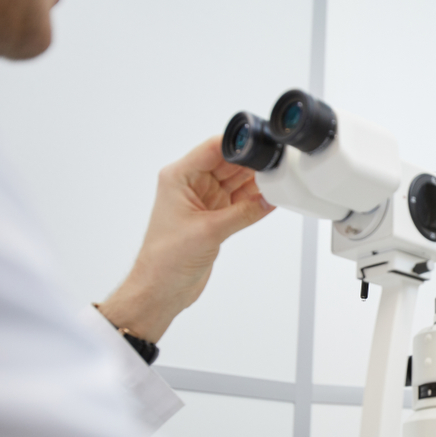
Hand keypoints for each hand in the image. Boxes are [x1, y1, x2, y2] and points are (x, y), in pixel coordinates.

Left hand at [97, 136, 274, 341]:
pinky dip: (254, 201)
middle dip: (252, 166)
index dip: (238, 147)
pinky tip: (268, 201)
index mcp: (179, 177)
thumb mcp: (209, 232)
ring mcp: (204, 200)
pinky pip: (240, 201)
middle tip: (275, 171)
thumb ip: (243, 213)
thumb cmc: (164, 259)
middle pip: (229, 164)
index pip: (213, 149)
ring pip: (237, 182)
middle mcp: (192, 185)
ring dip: (255, 185)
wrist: (161, 289)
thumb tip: (268, 199)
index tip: (261, 150)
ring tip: (274, 187)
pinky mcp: (215, 216)